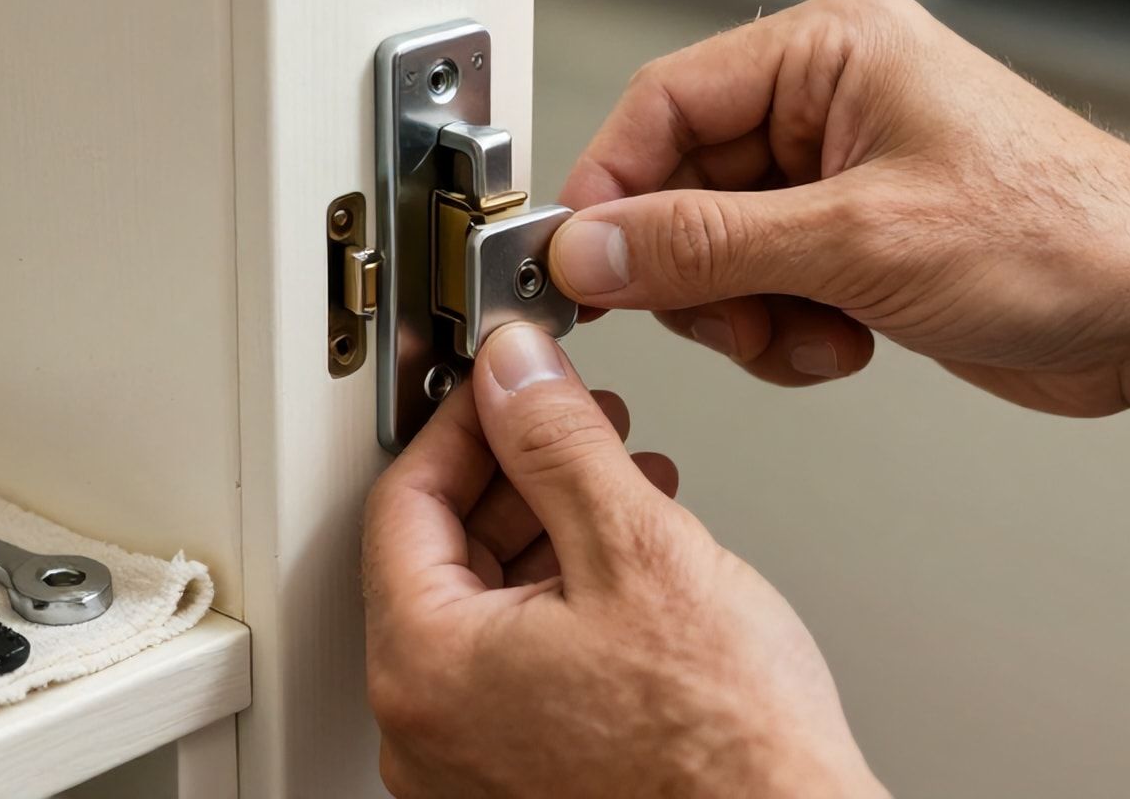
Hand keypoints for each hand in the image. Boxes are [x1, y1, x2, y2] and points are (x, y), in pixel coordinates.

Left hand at [363, 324, 884, 797]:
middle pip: (441, 554)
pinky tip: (630, 563)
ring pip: (486, 609)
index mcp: (427, 670)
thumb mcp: (637, 548)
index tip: (507, 385)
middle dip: (518, 473)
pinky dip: (564, 599)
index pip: (403, 502)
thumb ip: (557, 441)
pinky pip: (516, 667)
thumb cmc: (726, 750)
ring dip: (550, 529)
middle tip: (574, 421)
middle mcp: (428, 732)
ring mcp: (472, 768)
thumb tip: (515, 371)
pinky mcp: (523, 784)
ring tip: (624, 482)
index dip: (464, 423)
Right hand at [550, 0, 1129, 417]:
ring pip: (716, 250)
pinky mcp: (854, 240)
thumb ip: (705, 245)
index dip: (612, 188)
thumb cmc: (1065, 236)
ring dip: (745, 313)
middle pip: (681, 186)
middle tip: (726, 318)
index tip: (582, 264)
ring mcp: (839, 175)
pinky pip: (762, 288)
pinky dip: (784, 331)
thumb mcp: (858, 240)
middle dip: (697, 272)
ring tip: (809, 331)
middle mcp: (827, 102)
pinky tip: (843, 340)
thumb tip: (594, 252)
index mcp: (829, 51)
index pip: (664, 104)